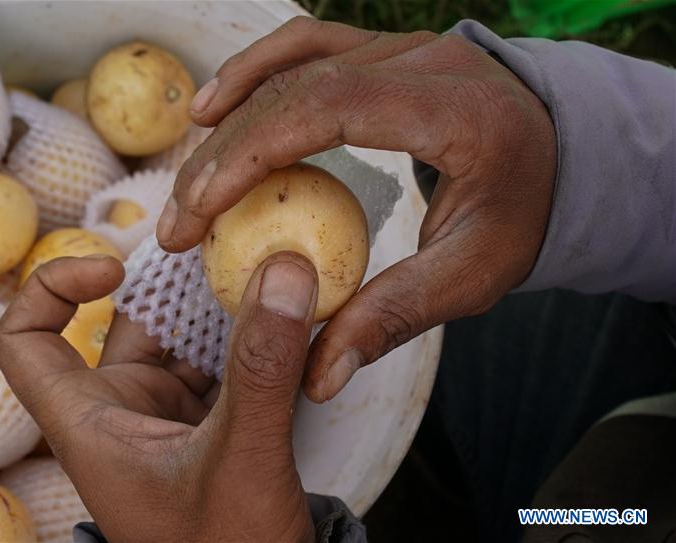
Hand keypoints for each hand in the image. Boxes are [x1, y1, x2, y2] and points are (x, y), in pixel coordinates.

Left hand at [0, 253, 319, 542]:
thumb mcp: (242, 458)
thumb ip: (261, 367)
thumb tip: (284, 270)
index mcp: (91, 425)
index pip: (25, 343)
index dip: (51, 288)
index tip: (113, 269)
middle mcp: (121, 414)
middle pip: (123, 323)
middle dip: (171, 284)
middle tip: (225, 246)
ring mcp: (166, 421)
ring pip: (181, 340)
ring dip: (220, 307)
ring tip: (268, 271)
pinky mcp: (209, 428)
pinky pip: (222, 365)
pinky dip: (249, 340)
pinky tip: (288, 318)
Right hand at [156, 17, 556, 401]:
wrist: (559, 151)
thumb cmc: (519, 213)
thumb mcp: (471, 275)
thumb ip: (395, 317)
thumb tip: (317, 378)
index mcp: (455, 109)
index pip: (331, 109)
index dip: (252, 153)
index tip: (199, 211)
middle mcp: (423, 60)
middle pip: (295, 87)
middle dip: (222, 155)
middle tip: (178, 222)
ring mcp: (398, 44)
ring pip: (289, 61)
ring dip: (227, 115)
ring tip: (186, 174)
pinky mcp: (378, 48)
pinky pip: (301, 46)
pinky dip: (251, 75)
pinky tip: (214, 109)